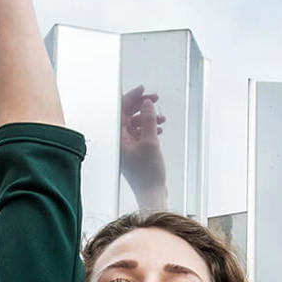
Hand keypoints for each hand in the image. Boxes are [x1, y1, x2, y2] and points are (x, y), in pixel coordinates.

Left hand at [118, 85, 167, 205]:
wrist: (151, 192)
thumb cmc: (148, 173)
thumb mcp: (151, 141)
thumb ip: (148, 120)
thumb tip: (147, 103)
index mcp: (119, 137)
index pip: (122, 110)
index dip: (132, 97)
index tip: (143, 89)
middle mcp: (121, 140)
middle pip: (128, 115)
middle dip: (142, 105)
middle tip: (155, 99)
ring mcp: (128, 146)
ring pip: (135, 123)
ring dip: (148, 117)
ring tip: (161, 117)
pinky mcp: (135, 151)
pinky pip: (140, 133)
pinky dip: (149, 128)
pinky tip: (159, 128)